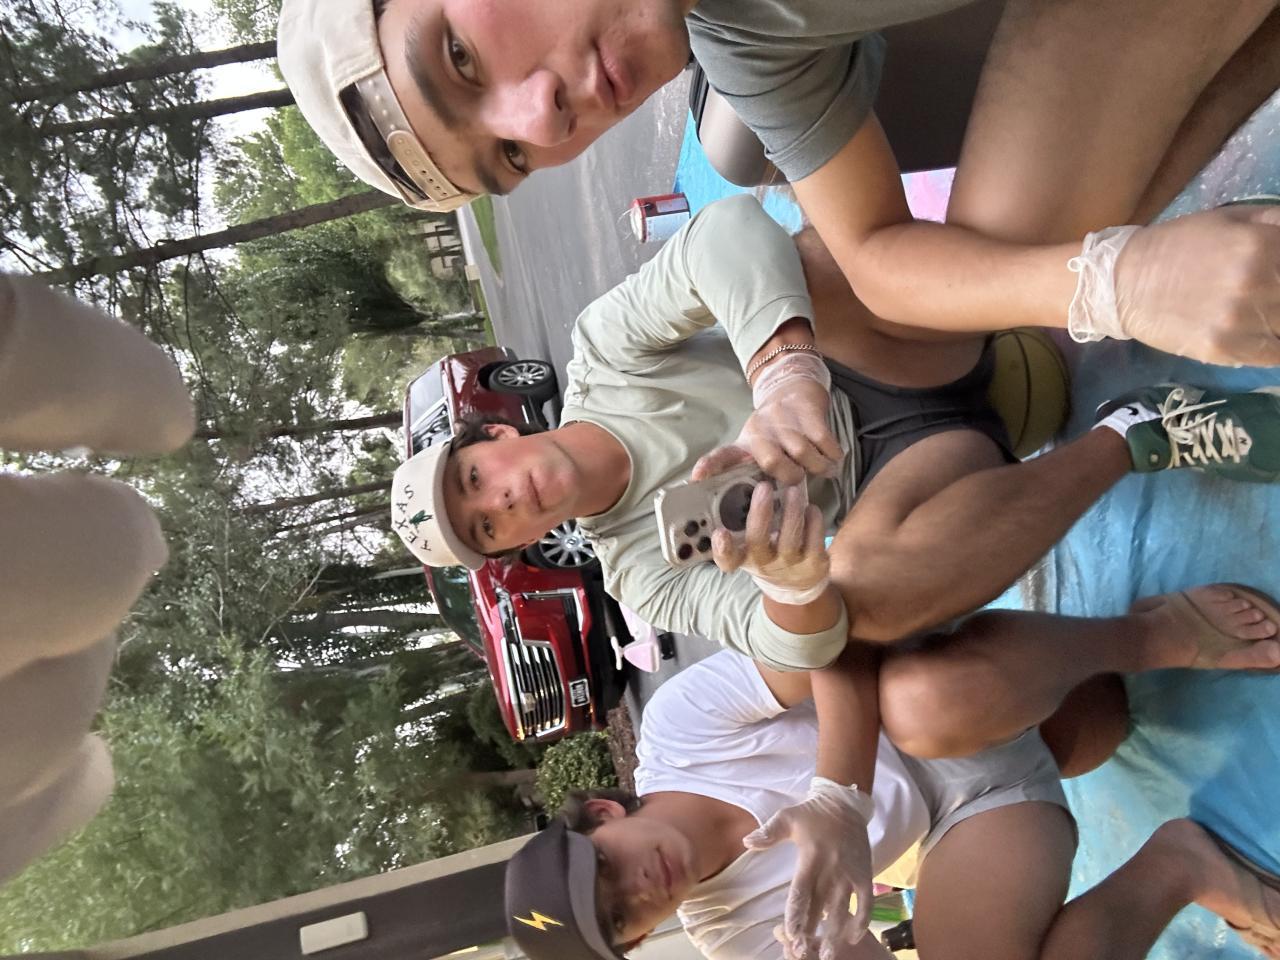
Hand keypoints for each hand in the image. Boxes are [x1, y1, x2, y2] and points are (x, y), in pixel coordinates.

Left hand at [694, 364, 842, 487]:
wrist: (794, 387)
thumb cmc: (778, 430)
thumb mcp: (761, 448)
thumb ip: (762, 474)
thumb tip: (771, 509)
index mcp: (745, 444)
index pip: (723, 456)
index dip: (709, 466)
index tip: (697, 477)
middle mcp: (760, 431)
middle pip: (773, 463)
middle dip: (792, 476)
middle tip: (801, 477)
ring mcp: (783, 419)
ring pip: (804, 454)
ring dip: (819, 467)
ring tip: (824, 468)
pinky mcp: (807, 411)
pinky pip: (824, 442)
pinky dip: (833, 455)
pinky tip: (834, 456)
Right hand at [711, 482, 829, 604]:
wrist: (795, 584)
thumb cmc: (767, 552)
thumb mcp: (750, 543)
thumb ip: (743, 519)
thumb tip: (740, 476)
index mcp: (743, 557)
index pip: (727, 559)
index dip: (722, 548)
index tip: (720, 532)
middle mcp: (764, 564)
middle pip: (758, 540)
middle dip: (760, 513)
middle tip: (763, 487)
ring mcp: (789, 566)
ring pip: (790, 537)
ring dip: (791, 511)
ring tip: (793, 490)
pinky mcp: (814, 564)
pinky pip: (814, 539)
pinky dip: (813, 520)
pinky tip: (810, 508)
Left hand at [746, 777, 875, 959]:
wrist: (845, 804)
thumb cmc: (813, 813)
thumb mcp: (787, 818)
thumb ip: (768, 833)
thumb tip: (746, 842)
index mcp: (811, 858)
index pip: (802, 893)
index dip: (796, 915)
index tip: (791, 934)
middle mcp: (832, 869)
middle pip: (820, 907)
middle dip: (812, 931)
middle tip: (804, 951)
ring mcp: (850, 874)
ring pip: (843, 910)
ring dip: (835, 934)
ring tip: (827, 954)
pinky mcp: (865, 875)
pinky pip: (866, 902)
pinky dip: (862, 921)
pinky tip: (853, 938)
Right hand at [1113, 205, 1279, 365]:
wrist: (1122, 282)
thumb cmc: (1177, 246)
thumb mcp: (1230, 218)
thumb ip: (1275, 222)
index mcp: (1261, 243)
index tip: (1278, 280)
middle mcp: (1257, 281)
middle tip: (1268, 298)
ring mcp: (1240, 319)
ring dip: (1276, 321)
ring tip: (1260, 314)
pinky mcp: (1224, 348)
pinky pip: (1274, 356)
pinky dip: (1273, 347)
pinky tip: (1260, 336)